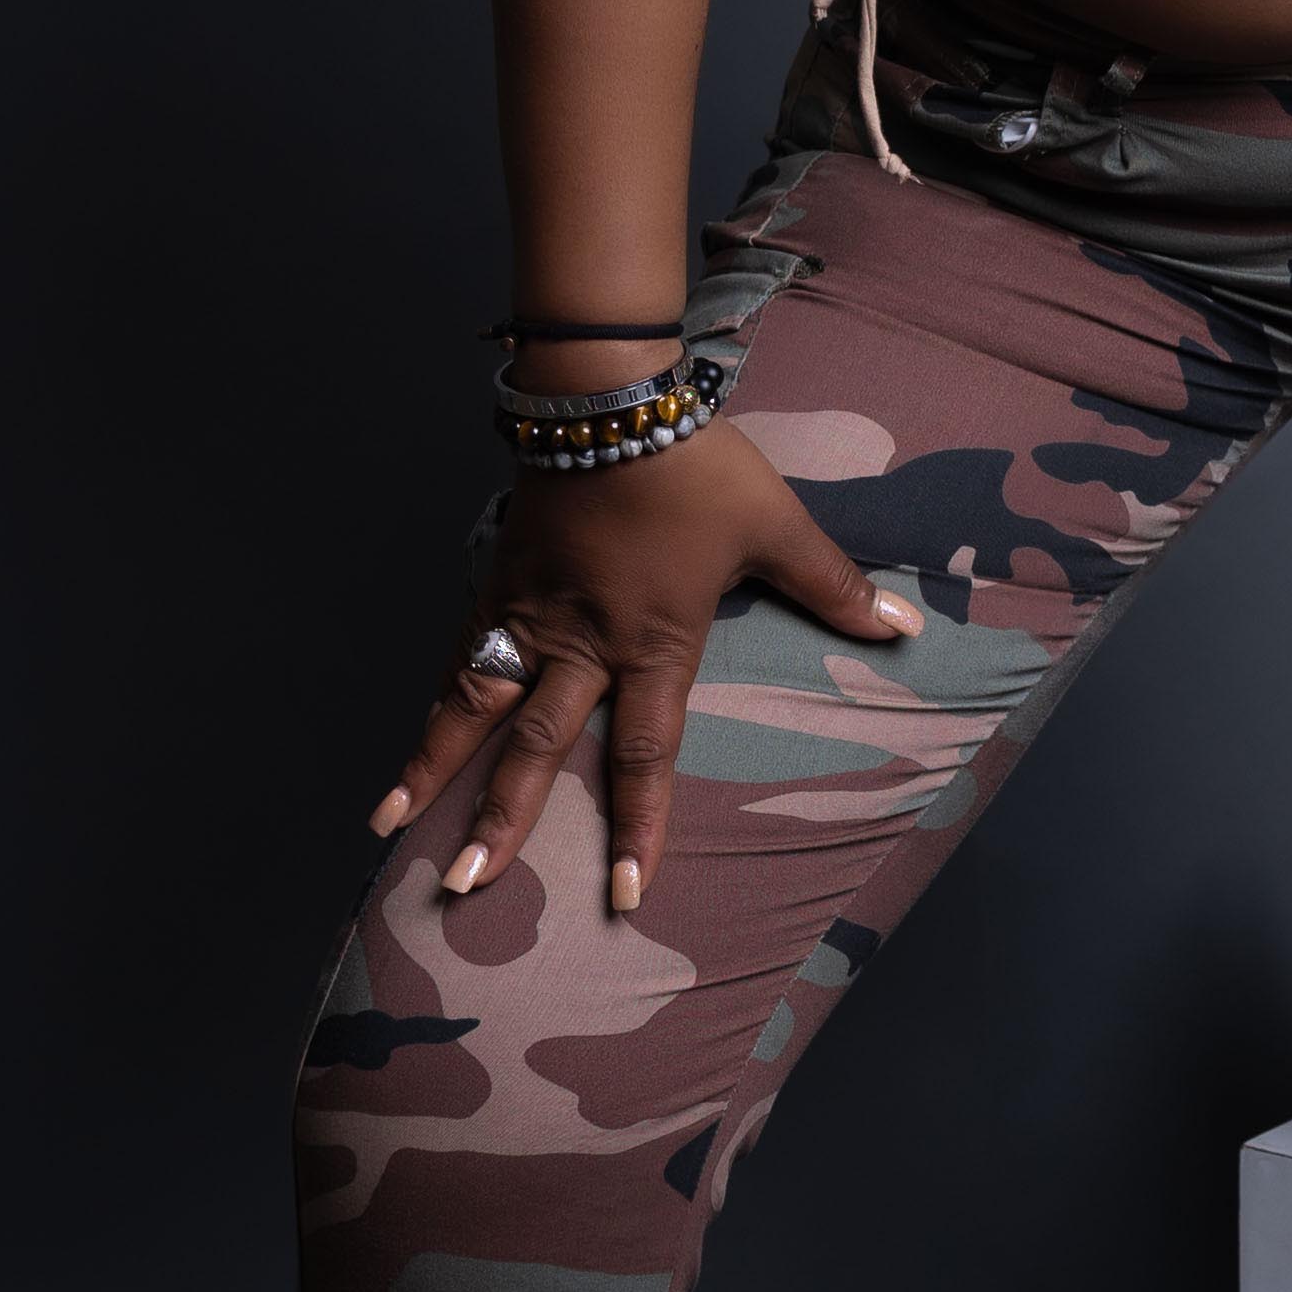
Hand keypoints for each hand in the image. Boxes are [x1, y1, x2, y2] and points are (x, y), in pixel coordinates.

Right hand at [368, 429, 921, 916]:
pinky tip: (412, 743)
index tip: (623, 892)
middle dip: (501, 821)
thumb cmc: (696, 467)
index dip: (638, 826)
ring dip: (433, 768)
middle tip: (467, 888)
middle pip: (536, 747)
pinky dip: (434, 703)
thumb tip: (903, 629)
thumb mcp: (775, 526)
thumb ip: (833, 587)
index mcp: (652, 643)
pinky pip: (460, 656)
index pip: (644, 754)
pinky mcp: (498, 582)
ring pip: (474, 706)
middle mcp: (582, 645)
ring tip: (388, 826)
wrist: (608, 400)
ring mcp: (530, 614)